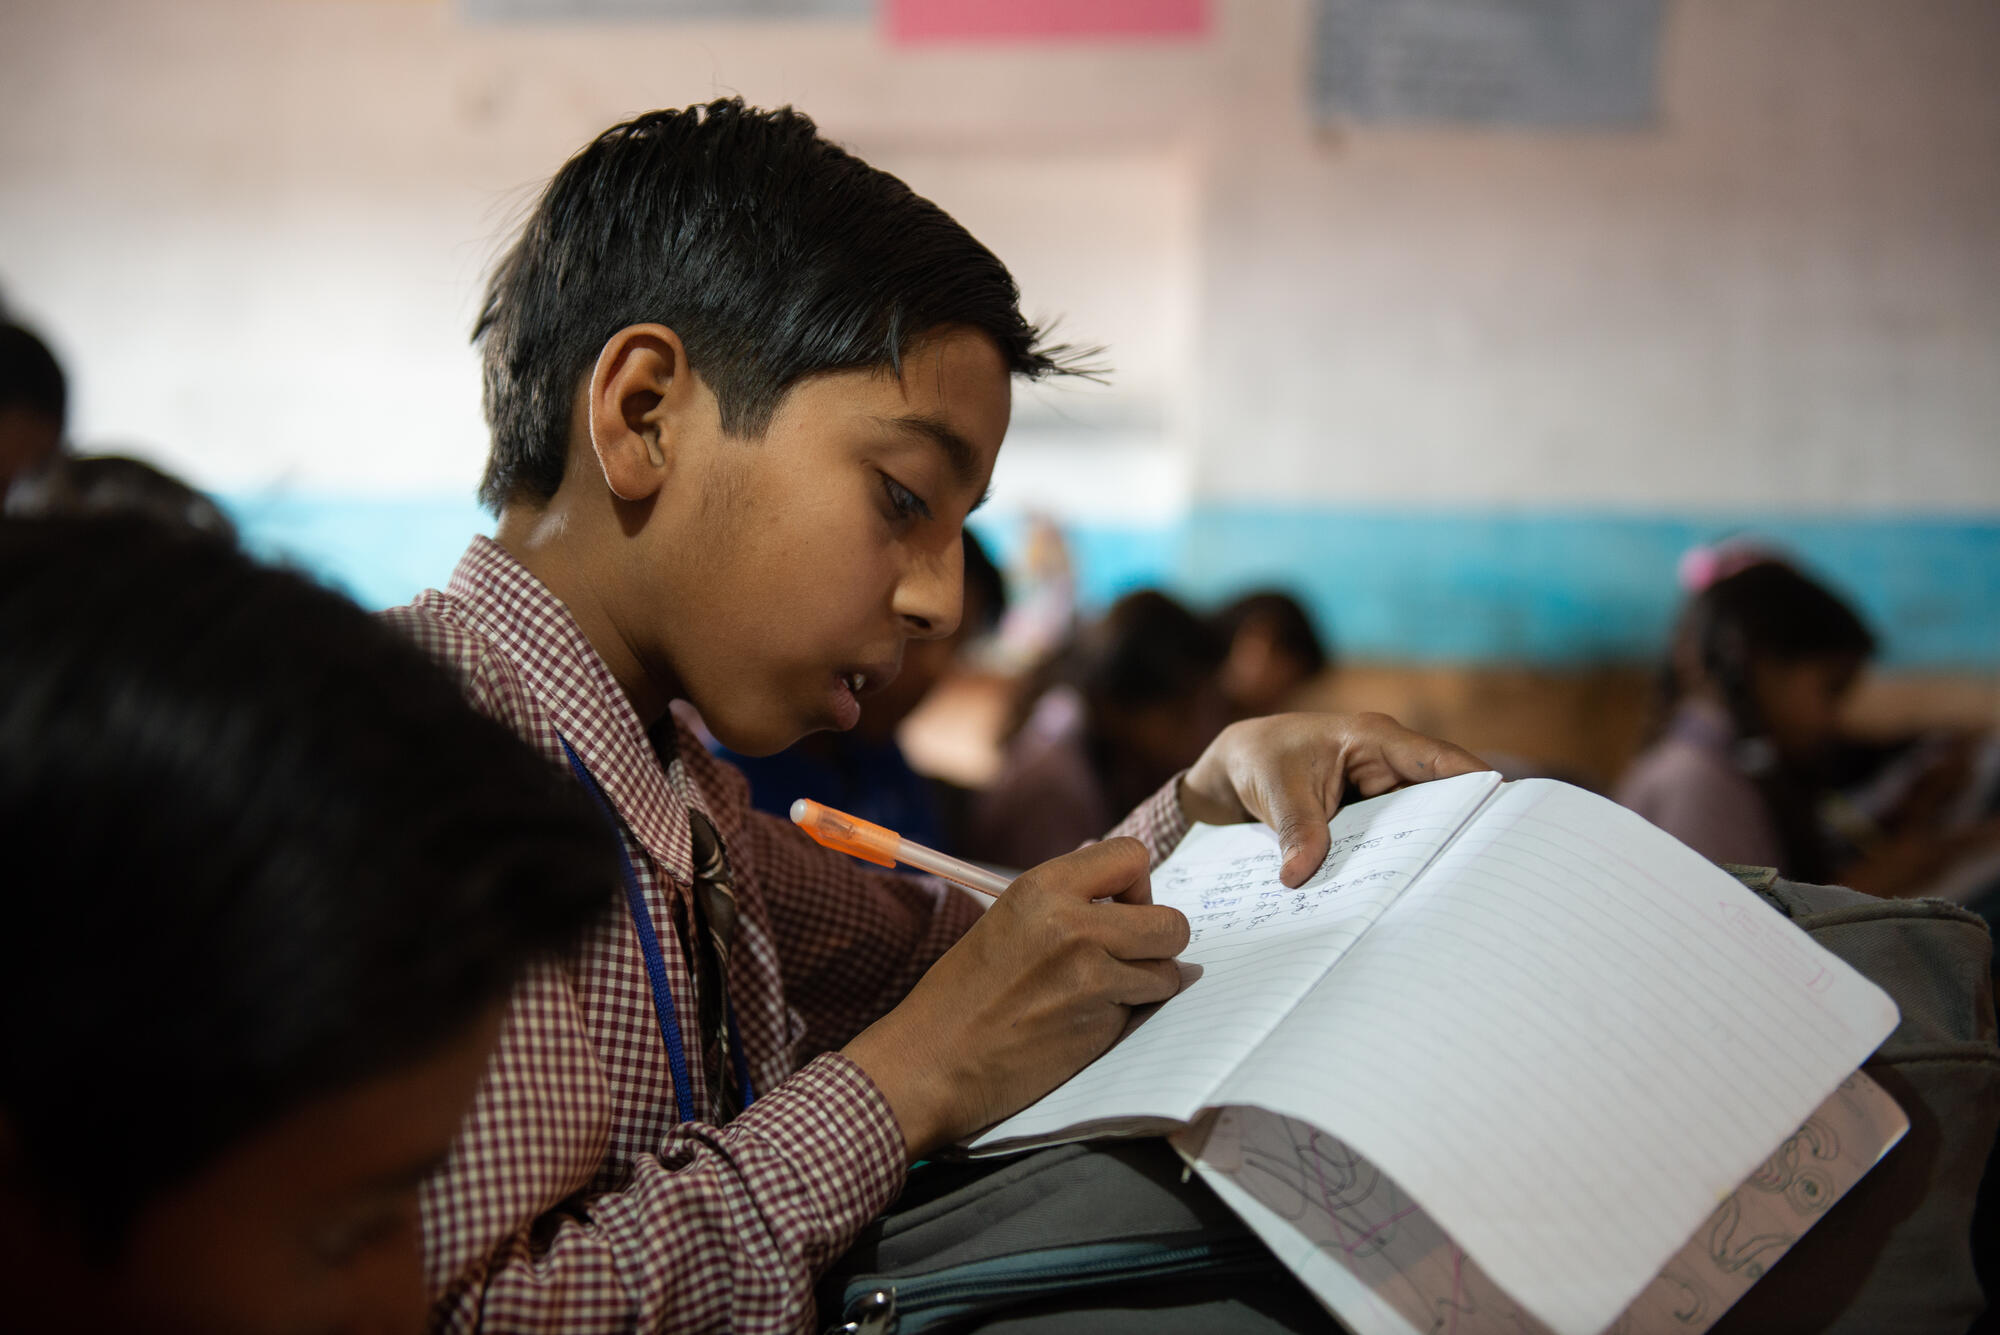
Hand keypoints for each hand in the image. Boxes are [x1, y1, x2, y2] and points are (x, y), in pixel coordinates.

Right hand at [842, 837, 1188, 1159]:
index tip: (1119, 908)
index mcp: (1043, 887)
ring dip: (1145, 983)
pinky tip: (1079, 1022)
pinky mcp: (1100, 1026)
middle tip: (1126, 953)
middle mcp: (1073, 925)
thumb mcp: (1008, 918)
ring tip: (1098, 991)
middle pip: (1171, 922)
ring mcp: (1092, 979)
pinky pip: (1141, 1010)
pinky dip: (1121, 1016)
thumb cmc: (962, 991)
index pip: (1132, 856)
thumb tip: (1123, 880)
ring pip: (1167, 972)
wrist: (932, 1061)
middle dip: (1158, 940)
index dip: (1136, 885)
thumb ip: (1066, 898)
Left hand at [1179, 712, 1490, 887]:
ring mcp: (1377, 796)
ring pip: (1414, 829)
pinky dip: (1391, 866)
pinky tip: (1401, 899)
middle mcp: (1386, 765)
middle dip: (1456, 833)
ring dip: (1422, 856)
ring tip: (1448, 896)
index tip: (1507, 821)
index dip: (1479, 787)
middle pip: (1438, 801)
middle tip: (1483, 875)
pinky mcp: (1363, 822)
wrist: (1229, 770)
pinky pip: (1387, 846)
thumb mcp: (1273, 789)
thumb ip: (1295, 829)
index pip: (1442, 762)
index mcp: (1375, 739)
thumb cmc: (1255, 760)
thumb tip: (1302, 877)